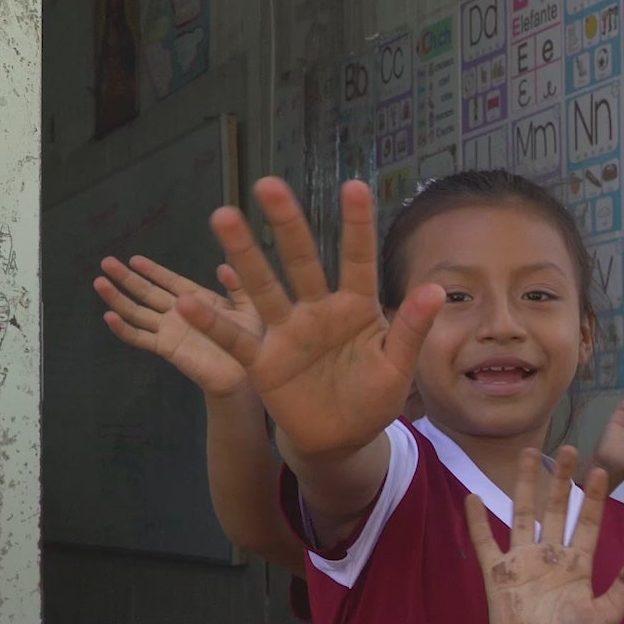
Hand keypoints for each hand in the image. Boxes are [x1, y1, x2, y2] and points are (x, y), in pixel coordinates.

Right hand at [96, 256, 262, 397]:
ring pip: (136, 311)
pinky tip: (109, 317)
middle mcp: (178, 313)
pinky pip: (140, 337)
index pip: (169, 281)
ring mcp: (169, 330)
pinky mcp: (166, 347)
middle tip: (106, 262)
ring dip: (117, 298)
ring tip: (99, 282)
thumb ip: (237, 286)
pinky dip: (123, 329)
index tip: (134, 259)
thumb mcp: (249, 308)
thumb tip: (223, 265)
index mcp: (197, 300)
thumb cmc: (252, 342)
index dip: (152, 271)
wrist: (247, 374)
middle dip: (126, 278)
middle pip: (146, 292)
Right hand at [180, 178, 443, 457]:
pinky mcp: (264, 360)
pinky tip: (187, 302)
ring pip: (264, 286)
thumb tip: (436, 290)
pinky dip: (214, 323)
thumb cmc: (373, 397)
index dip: (356, 225)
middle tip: (270, 184)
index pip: (357, 260)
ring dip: (244, 254)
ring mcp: (288, 332)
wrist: (343, 439)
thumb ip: (412, 330)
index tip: (354, 187)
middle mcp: (319, 310)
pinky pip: (236, 338)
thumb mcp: (398, 367)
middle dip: (287, 224)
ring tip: (224, 217)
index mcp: (357, 307)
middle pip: (302, 260)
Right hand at [470, 448, 623, 623]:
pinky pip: (486, 541)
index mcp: (578, 564)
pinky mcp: (497, 572)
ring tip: (528, 455)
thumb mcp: (606, 616)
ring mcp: (522, 561)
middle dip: (561, 480)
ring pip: (523, 514)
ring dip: (526, 485)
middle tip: (567, 449)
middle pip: (556, 509)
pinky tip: (472, 496)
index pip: (588, 522)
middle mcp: (551, 555)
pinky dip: (477, 520)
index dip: (593, 498)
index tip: (599, 471)